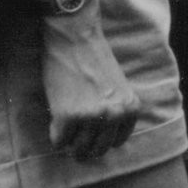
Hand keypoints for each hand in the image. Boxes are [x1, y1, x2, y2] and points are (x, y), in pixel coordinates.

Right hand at [39, 14, 142, 160]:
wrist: (75, 38)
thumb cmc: (94, 59)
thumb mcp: (117, 88)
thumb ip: (114, 112)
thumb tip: (100, 139)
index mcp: (130, 108)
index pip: (116, 142)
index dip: (101, 138)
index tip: (91, 132)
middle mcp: (115, 115)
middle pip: (98, 150)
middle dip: (85, 147)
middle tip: (74, 137)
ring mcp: (91, 117)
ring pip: (78, 150)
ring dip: (70, 144)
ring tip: (66, 128)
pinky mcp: (67, 117)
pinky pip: (59, 142)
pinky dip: (56, 135)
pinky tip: (56, 119)